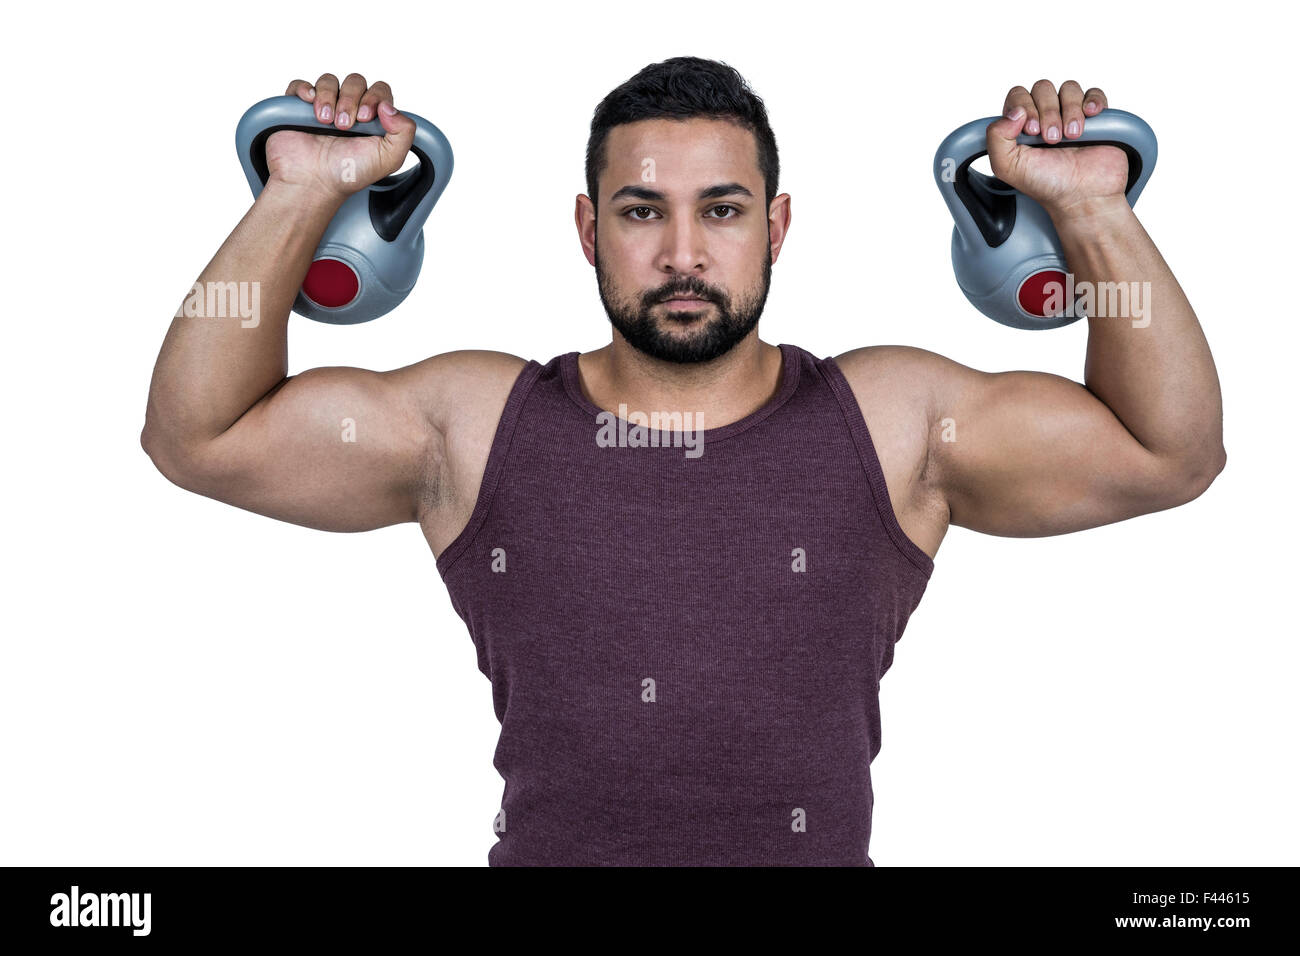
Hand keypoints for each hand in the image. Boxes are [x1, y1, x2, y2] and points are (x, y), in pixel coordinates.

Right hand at [265, 73, 416, 201]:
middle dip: (351, 100)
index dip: (374, 98)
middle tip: (344, 126)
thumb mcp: (389, 158)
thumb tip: (389, 107)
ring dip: (329, 97)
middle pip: (356, 81)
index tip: (365, 119)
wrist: (314, 181)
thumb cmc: (349, 173)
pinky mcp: (299, 107)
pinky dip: (305, 89)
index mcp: (373, 119)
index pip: (379, 91)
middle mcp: (350, 109)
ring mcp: (325, 106)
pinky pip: (300, 85)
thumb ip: (404, 132)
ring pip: (329, 80)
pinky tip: (311, 104)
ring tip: (326, 121)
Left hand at [985, 80, 1129, 219]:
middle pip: (1043, 88)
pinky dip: (1092, 101)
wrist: (1082, 195)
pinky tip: (1090, 117)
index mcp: (1021, 125)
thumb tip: (1014, 112)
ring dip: (1070, 111)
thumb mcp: (1008, 166)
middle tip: (1051, 139)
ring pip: (1068, 88)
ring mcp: (1070, 114)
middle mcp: (1044, 116)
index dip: (1024, 107)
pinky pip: (1093, 93)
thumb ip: (996, 137)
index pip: (1018, 95)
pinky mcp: (1095, 116)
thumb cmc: (1046, 184)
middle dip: (1047, 112)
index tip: (1032, 132)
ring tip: (1071, 137)